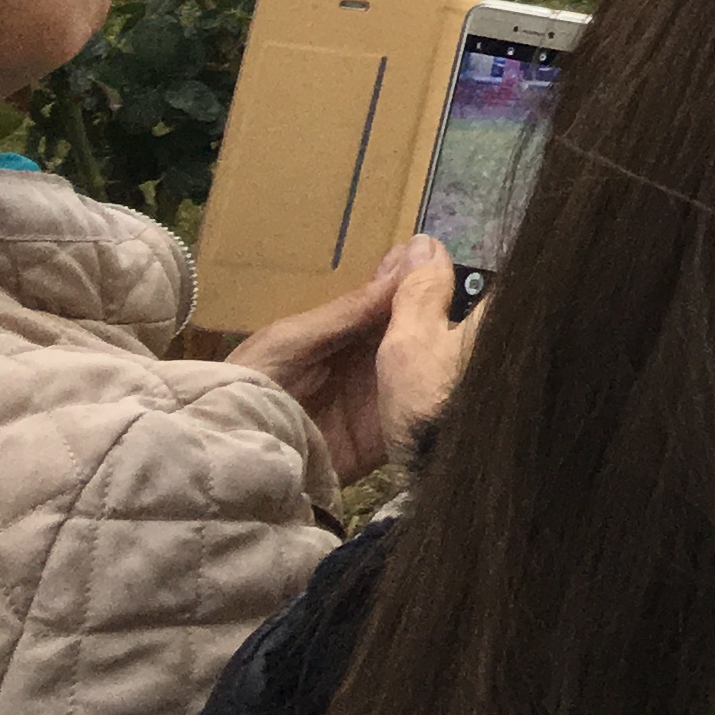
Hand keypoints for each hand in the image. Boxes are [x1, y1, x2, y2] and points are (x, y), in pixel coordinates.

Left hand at [227, 237, 474, 484]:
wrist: (227, 458)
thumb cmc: (249, 384)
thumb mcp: (294, 338)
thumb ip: (354, 308)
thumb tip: (413, 256)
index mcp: (353, 328)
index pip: (405, 299)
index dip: (433, 284)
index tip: (466, 270)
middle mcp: (377, 359)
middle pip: (428, 334)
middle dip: (456, 320)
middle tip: (488, 313)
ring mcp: (387, 399)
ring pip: (435, 372)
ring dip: (459, 360)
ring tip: (487, 348)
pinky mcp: (390, 438)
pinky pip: (427, 417)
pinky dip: (448, 403)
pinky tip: (474, 388)